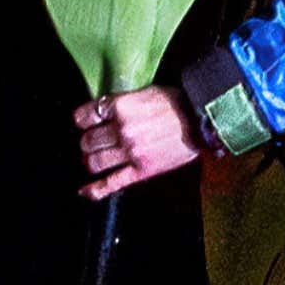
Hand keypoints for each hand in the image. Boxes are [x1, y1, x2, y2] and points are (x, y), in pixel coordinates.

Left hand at [74, 84, 204, 199]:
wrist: (202, 120)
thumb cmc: (177, 104)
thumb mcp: (144, 93)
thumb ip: (122, 104)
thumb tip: (103, 114)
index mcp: (121, 106)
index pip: (85, 116)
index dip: (82, 121)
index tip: (84, 123)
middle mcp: (122, 129)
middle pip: (87, 141)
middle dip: (87, 143)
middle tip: (93, 142)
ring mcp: (131, 152)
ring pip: (94, 162)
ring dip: (91, 161)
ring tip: (96, 159)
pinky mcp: (141, 170)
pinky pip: (111, 183)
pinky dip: (95, 190)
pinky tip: (84, 191)